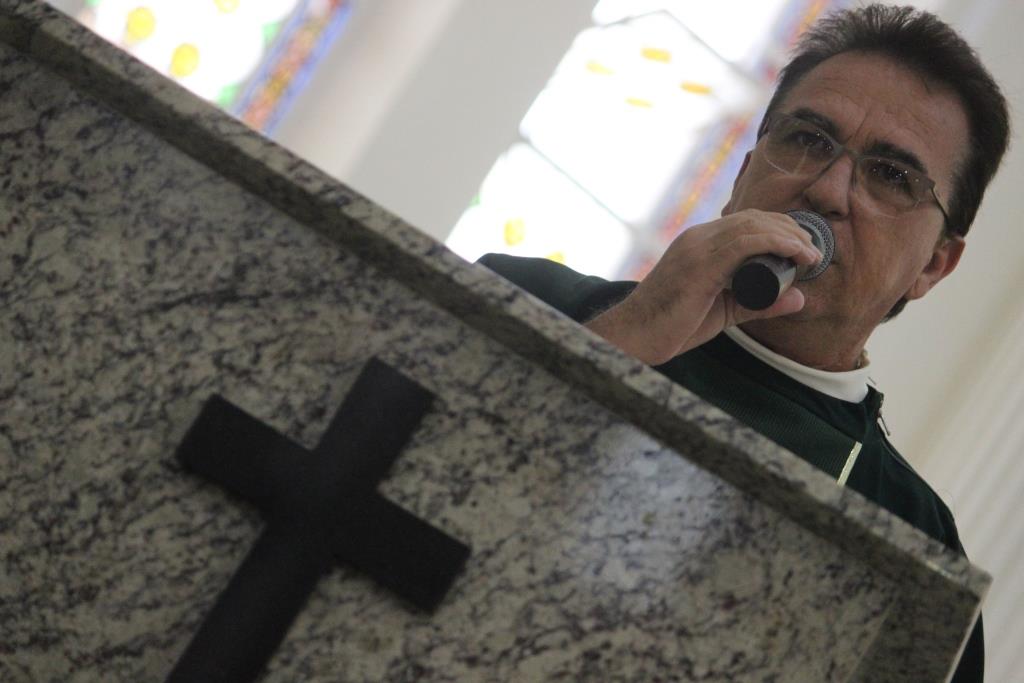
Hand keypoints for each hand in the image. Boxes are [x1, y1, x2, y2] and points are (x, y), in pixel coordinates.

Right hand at [584, 209, 821, 364]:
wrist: (635, 337)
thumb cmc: (672, 326)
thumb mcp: (724, 312)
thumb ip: (759, 304)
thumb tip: (800, 297)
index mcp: (698, 244)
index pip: (745, 222)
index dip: (779, 229)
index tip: (803, 248)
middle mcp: (697, 238)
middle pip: (754, 218)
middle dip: (790, 230)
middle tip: (813, 250)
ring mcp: (697, 247)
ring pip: (753, 225)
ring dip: (789, 236)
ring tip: (810, 254)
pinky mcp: (700, 263)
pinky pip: (746, 242)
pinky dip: (777, 244)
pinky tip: (797, 255)